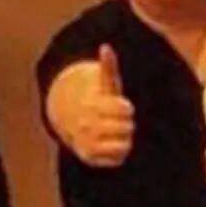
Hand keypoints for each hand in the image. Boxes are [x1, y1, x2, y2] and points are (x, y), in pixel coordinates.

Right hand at [66, 44, 134, 167]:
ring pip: (125, 145)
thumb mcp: (106, 85)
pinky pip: (119, 159)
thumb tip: (106, 47)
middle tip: (117, 120)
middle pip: (128, 128)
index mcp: (93, 106)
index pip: (126, 110)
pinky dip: (120, 153)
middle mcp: (87, 126)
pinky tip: (111, 144)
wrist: (77, 123)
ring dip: (125, 138)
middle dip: (127, 123)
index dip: (126, 108)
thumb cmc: (100, 101)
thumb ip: (108, 67)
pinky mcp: (90, 159)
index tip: (120, 106)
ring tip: (115, 132)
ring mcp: (87, 143)